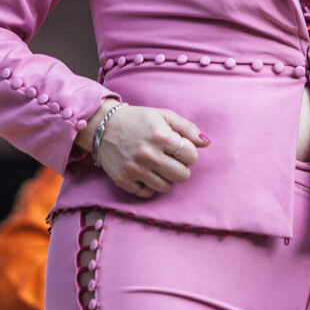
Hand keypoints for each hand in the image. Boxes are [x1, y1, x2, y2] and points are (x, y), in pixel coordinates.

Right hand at [79, 101, 210, 197]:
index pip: (191, 156)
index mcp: (160, 136)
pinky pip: (148, 193)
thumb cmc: (138, 120)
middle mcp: (148, 154)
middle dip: (181, 167)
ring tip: (159, 165)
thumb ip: (187, 128)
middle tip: (171, 158)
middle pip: (182, 175)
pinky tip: (147, 172)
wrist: (102, 126)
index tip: (181, 148)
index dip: (189, 153)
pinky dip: (151, 185)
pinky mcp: (124, 181)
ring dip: (167, 177)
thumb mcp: (163, 116)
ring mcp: (135, 169)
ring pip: (167, 186)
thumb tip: (207, 142)